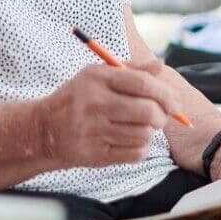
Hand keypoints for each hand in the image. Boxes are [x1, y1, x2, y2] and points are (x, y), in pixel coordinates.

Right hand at [37, 59, 177, 168]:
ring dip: (149, 133)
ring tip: (139, 127)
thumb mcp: (97, 75)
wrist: (45, 130)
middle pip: (146, 111)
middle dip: (162, 116)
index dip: (165, 93)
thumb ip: (131, 69)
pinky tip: (131, 141)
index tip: (175, 102)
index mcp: (97, 78)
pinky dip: (140, 148)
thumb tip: (160, 65)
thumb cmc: (78, 98)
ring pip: (143, 134)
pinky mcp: (95, 153)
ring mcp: (94, 130)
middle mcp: (95, 103)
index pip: (142, 83)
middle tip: (160, 117)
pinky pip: (134, 154)